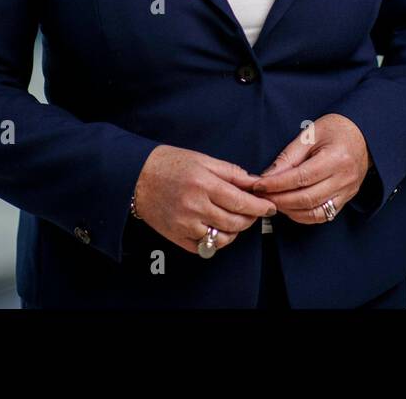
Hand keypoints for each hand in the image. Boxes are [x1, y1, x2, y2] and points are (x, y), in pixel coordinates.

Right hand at [133, 145, 276, 254]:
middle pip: (234, 223)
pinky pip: (204, 247)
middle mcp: (195, 207)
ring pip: (222, 238)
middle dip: (249, 219)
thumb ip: (230, 172)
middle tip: (253, 212)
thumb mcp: (202, 159)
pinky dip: (215, 240)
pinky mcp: (176, 236)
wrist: (136, 176)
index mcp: (203, 184)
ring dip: (234, 232)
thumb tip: (253, 182)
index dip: (259, 207)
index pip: (241, 202)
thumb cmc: (170, 164)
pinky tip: (216, 228)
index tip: (269, 207)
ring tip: (235, 220)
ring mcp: (185, 225)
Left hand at [250, 114, 370, 224]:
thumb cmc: (336, 130)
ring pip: (314, 212)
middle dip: (279, 200)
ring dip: (290, 210)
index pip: (301, 178)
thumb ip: (289, 156)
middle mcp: (344, 179)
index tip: (259, 185)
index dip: (276, 184)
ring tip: (273, 202)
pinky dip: (303, 216)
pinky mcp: (346, 199)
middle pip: (307, 198)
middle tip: (261, 197)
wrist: (364, 135)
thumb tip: (267, 176)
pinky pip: (323, 216)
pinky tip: (290, 208)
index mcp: (336, 158)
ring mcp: (347, 192)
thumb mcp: (310, 134)